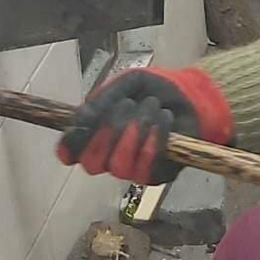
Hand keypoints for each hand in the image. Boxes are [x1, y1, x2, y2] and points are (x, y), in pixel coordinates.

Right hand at [56, 67, 231, 183]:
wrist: (189, 94)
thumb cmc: (151, 91)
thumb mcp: (124, 85)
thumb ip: (101, 100)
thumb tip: (80, 118)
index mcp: (95, 137)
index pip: (72, 151)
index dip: (71, 144)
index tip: (79, 127)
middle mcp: (110, 158)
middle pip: (92, 163)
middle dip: (109, 131)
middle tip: (126, 105)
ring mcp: (133, 169)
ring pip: (120, 166)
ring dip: (136, 129)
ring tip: (151, 107)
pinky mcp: (157, 175)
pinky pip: (148, 167)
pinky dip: (157, 137)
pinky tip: (164, 118)